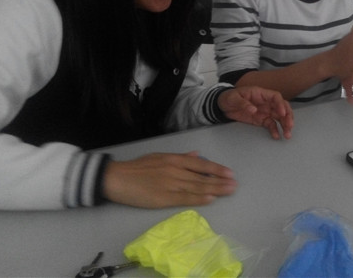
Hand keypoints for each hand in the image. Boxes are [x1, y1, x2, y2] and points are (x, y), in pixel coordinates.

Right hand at [103, 152, 236, 207]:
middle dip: (220, 180)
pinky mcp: (164, 198)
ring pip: (197, 187)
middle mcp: (176, 170)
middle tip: (235, 184)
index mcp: (174, 159)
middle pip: (202, 176)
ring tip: (229, 191)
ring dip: (215, 189)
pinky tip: (210, 198)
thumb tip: (197, 155)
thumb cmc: (137, 168)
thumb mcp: (160, 156)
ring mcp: (170, 184)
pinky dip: (199, 198)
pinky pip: (185, 198)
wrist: (117, 178)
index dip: (216, 169)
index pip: (200, 164)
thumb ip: (180, 157)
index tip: (229, 173)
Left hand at [218, 86, 293, 138]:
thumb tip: (253, 109)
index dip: (280, 104)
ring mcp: (265, 111)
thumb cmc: (229, 97)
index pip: (275, 97)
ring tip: (287, 134)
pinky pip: (271, 124)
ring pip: (279, 117)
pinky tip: (277, 136)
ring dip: (285, 125)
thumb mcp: (234, 98)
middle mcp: (266, 102)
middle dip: (288, 116)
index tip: (282, 113)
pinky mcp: (262, 119)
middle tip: (289, 125)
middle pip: (282, 107)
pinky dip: (275, 130)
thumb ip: (243, 103)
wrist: (223, 106)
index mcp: (260, 94)